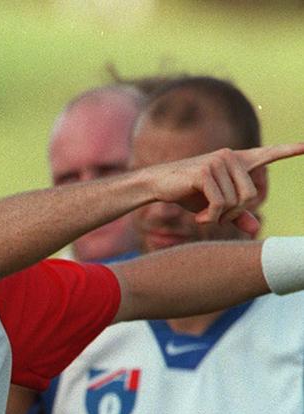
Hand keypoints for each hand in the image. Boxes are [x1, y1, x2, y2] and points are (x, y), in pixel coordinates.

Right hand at [151, 142, 303, 233]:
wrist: (159, 185)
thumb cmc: (189, 193)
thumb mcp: (216, 206)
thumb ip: (237, 216)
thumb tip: (256, 229)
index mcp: (236, 160)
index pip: (267, 154)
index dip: (288, 151)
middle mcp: (230, 156)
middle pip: (250, 196)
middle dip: (234, 214)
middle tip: (217, 219)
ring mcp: (218, 162)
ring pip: (235, 202)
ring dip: (219, 217)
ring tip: (204, 216)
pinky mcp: (205, 172)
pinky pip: (220, 204)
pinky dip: (210, 218)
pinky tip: (198, 218)